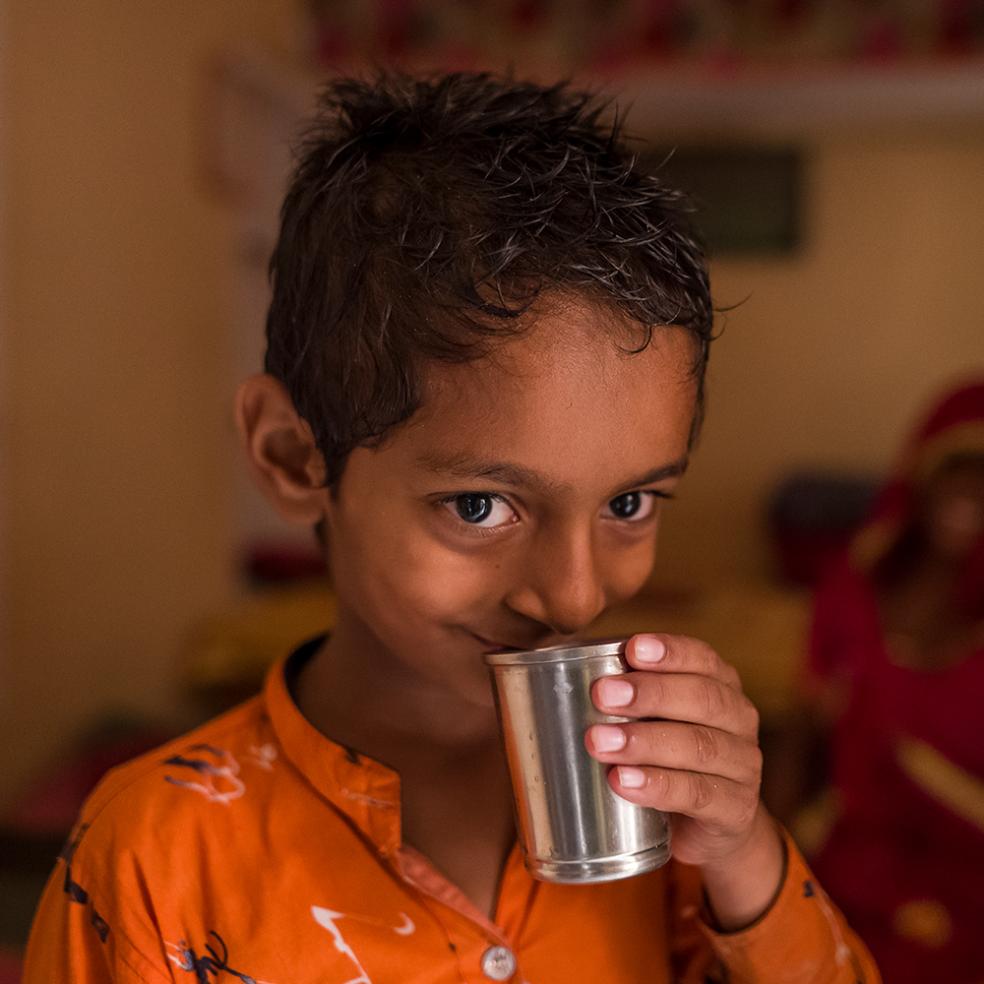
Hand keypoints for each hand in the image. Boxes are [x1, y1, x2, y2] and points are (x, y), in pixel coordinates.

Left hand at [585, 633, 768, 870]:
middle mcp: (738, 719)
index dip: (670, 651)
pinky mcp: (734, 810)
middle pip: (701, 699)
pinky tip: (623, 783)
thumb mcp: (648, 718)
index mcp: (719, 685)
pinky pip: (699, 795)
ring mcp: (742, 766)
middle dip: (649, 693)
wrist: (710, 827)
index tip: (631, 648)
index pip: (702, 658)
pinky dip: (658, 786)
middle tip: (601, 695)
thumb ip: (610, 689)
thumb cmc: (664, 756)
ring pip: (698, 747)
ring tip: (599, 743)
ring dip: (644, 742)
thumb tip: (523, 654)